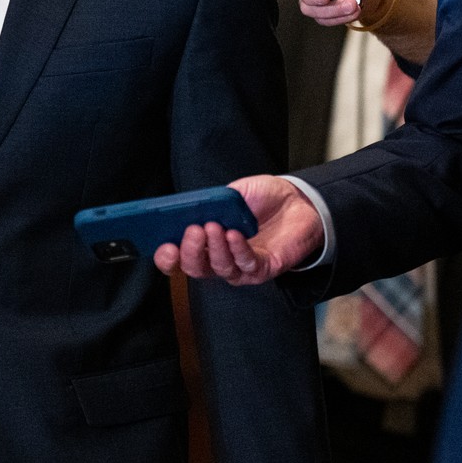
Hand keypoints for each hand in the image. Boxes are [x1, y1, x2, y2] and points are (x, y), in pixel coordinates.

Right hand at [153, 175, 324, 286]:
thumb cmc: (261, 198)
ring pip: (219, 269)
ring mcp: (241, 266)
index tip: (164, 245)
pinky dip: (238, 250)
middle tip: (193, 231)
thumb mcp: (231, 193)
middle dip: (190, 252)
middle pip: (195, 268)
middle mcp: (219, 258)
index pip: (178, 258)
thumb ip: (211, 203)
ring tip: (214, 227)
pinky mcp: (262, 269)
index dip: (167, 257)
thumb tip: (192, 208)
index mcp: (205, 241)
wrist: (296, 201)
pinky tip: (235, 234)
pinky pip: (246, 265)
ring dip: (215, 249)